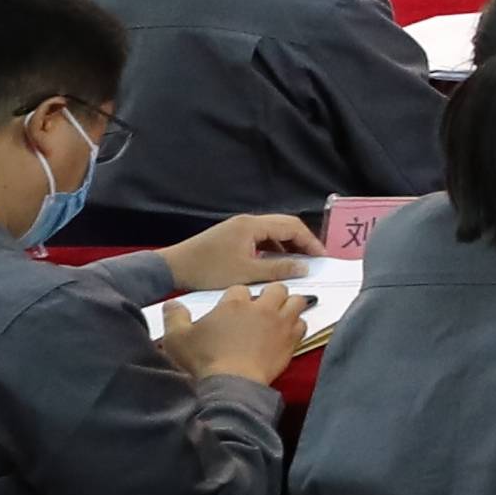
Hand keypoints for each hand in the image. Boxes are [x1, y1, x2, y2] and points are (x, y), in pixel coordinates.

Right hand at [161, 277, 311, 380]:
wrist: (231, 384)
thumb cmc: (203, 360)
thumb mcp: (177, 338)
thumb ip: (174, 317)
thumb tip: (171, 304)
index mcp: (234, 304)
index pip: (240, 289)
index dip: (237, 297)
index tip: (232, 308)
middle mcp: (261, 309)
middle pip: (276, 288)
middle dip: (270, 294)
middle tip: (262, 306)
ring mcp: (279, 324)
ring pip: (296, 301)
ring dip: (289, 305)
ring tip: (280, 314)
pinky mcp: (291, 341)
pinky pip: (302, 325)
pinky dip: (297, 325)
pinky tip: (287, 332)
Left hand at [164, 213, 323, 292]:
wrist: (172, 268)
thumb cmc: (208, 270)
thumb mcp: (246, 273)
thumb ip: (278, 269)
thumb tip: (304, 267)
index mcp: (252, 225)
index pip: (291, 226)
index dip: (310, 241)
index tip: (323, 257)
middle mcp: (247, 221)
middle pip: (284, 225)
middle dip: (302, 240)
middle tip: (316, 258)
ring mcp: (238, 227)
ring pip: (272, 231)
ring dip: (288, 244)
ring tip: (299, 262)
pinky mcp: (231, 236)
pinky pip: (261, 237)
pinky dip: (274, 247)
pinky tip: (276, 261)